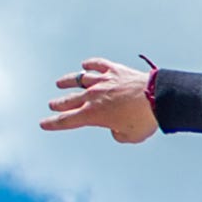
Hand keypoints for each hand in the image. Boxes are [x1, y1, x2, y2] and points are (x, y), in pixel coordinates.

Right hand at [43, 57, 158, 142]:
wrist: (157, 98)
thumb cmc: (144, 120)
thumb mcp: (130, 136)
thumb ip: (118, 134)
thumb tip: (115, 128)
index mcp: (93, 115)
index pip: (67, 120)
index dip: (53, 123)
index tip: (43, 123)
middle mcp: (93, 96)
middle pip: (70, 100)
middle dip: (59, 104)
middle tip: (52, 104)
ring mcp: (103, 81)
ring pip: (80, 79)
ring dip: (69, 81)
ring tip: (60, 83)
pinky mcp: (114, 70)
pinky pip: (98, 65)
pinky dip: (91, 64)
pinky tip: (86, 65)